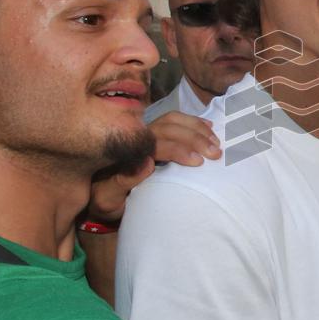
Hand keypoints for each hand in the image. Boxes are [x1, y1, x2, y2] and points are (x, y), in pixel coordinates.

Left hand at [85, 112, 220, 222]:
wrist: (102, 194)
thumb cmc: (107, 199)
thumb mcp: (108, 198)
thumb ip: (123, 180)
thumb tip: (148, 162)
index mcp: (126, 151)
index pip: (156, 143)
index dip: (178, 150)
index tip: (198, 162)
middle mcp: (136, 137)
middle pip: (169, 128)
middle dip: (194, 138)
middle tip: (215, 153)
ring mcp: (147, 132)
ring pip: (174, 120)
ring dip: (197, 128)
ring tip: (216, 143)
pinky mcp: (156, 132)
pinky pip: (176, 119)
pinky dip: (194, 122)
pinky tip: (210, 128)